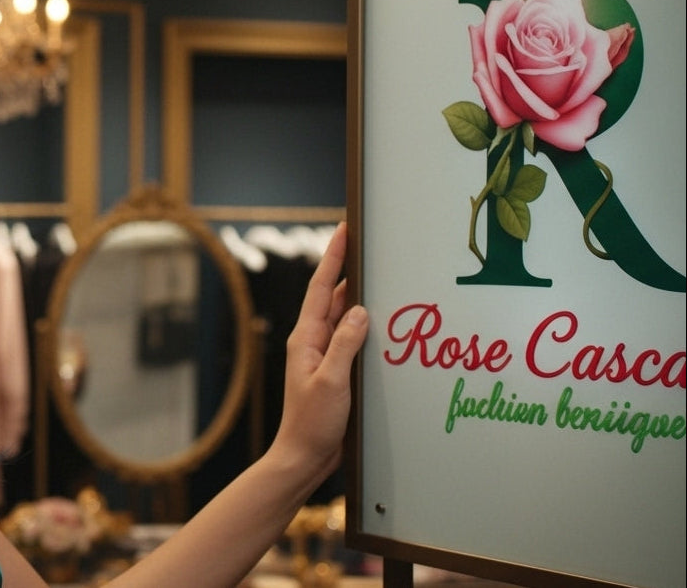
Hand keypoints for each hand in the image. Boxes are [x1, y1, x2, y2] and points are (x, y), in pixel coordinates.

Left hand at [273, 221, 367, 475]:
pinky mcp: (335, 370)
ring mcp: (323, 356)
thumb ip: (345, 344)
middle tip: (367, 243)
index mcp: (306, 338)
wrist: (304, 456)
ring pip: (344, 317)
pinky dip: (366, 325)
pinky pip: (351, 339)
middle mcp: (312, 342)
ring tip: (379, 273)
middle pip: (332, 296)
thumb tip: (360, 310)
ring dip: (359, 296)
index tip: (344, 230)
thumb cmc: (312, 423)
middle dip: (348, 269)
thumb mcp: (332, 382)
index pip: (322, 288)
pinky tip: (382, 321)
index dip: (334, 258)